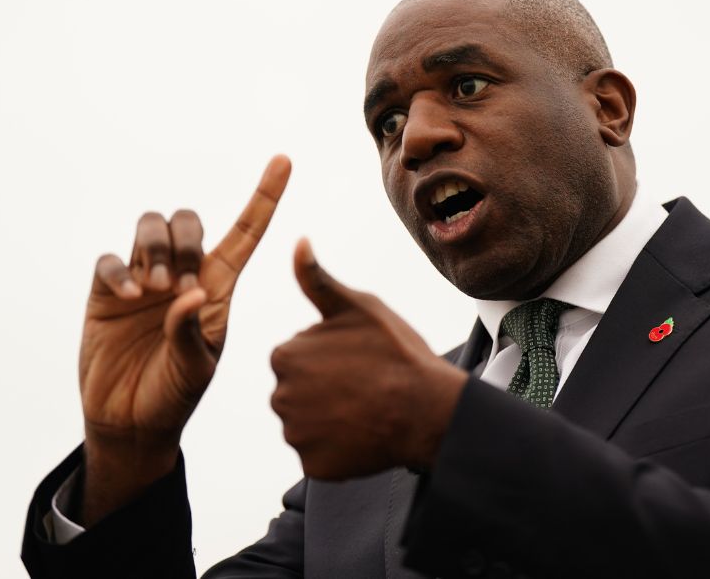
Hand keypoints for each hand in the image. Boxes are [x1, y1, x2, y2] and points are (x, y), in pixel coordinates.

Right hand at [77, 155, 289, 523]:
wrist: (134, 421)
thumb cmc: (176, 394)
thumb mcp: (197, 368)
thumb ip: (194, 331)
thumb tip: (190, 292)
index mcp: (218, 287)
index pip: (246, 233)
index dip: (265, 196)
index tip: (284, 161)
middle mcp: (182, 274)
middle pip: (188, 220)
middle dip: (185, 239)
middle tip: (179, 283)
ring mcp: (143, 280)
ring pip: (149, 226)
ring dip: (154, 249)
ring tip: (154, 289)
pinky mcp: (106, 294)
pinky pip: (109, 260)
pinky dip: (118, 270)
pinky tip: (128, 296)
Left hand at [270, 239, 466, 479]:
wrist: (428, 410)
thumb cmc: (396, 353)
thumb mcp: (359, 306)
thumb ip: (318, 279)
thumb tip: (298, 242)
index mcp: (285, 355)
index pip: (296, 355)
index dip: (329, 356)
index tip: (357, 359)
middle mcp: (280, 396)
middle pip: (298, 390)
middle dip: (324, 388)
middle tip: (364, 384)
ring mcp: (296, 435)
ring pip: (307, 423)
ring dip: (330, 418)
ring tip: (366, 409)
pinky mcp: (314, 466)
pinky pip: (319, 454)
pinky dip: (338, 448)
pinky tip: (364, 433)